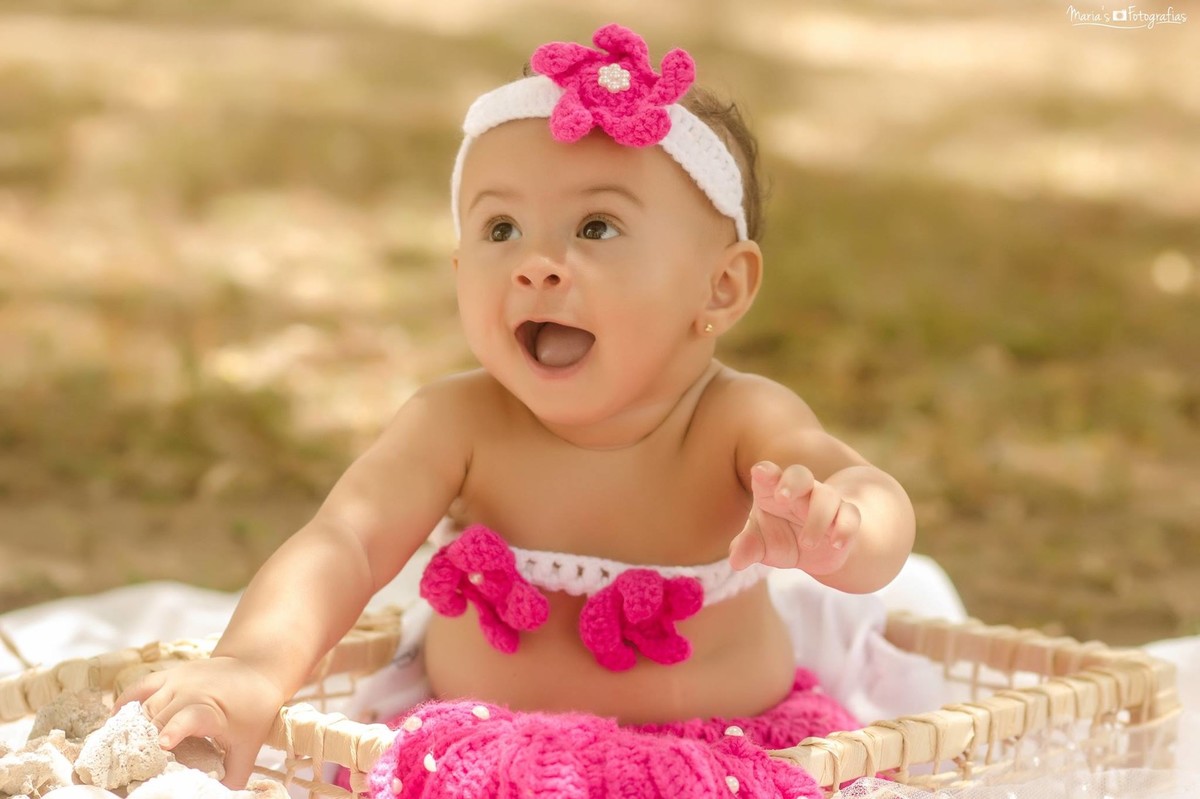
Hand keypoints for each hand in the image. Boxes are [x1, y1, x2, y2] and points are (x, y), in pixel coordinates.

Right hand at [114, 656, 288, 788]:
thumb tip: (218, 798)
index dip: (175, 730)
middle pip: (157, 718)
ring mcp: (177, 680)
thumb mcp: (248, 746)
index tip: (163, 744)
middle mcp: (191, 691)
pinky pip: (139, 687)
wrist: (255, 668)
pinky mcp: (168, 675)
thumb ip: (233, 776)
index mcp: (210, 709)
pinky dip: (125, 703)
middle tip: (132, 766)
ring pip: (144, 705)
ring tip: (120, 749)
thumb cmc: (253, 710)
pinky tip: (116, 721)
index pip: (190, 717)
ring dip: (132, 727)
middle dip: (144, 741)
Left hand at [728, 461, 860, 574]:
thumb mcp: (762, 546)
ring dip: (817, 518)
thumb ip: (748, 549)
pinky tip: (836, 544)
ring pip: (827, 496)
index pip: (768, 474)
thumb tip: (735, 561)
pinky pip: (851, 515)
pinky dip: (845, 528)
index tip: (760, 473)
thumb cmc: (781, 538)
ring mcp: (825, 502)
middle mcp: (800, 492)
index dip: (765, 472)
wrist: (818, 550)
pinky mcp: (845, 517)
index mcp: (773, 491)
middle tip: (782, 497)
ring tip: (806, 543)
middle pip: (800, 474)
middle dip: (792, 482)